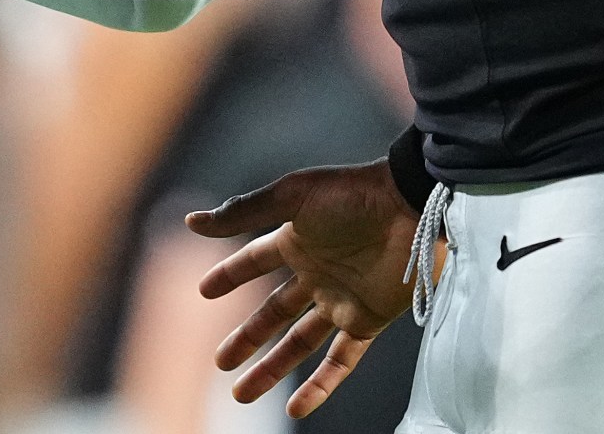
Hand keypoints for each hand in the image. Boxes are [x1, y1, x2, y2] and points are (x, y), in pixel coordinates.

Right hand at [185, 159, 418, 418]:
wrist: (412, 206)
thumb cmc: (351, 195)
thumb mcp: (291, 197)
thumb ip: (243, 212)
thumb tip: (192, 223)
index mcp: (296, 240)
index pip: (254, 262)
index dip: (230, 276)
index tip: (204, 293)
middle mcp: (316, 273)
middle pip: (273, 313)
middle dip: (246, 338)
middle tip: (220, 362)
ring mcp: (341, 299)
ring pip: (299, 343)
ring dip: (272, 368)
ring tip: (242, 393)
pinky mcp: (367, 320)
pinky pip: (341, 360)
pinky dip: (321, 386)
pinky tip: (297, 409)